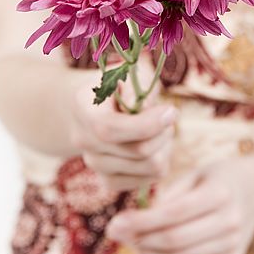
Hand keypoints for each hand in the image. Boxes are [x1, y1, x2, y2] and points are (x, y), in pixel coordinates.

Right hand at [68, 61, 177, 191]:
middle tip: (168, 114)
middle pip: (138, 151)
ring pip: (150, 167)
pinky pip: (151, 178)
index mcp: (82, 109)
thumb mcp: (129, 72)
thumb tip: (145, 109)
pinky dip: (161, 160)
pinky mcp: (110, 180)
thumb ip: (136, 87)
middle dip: (164, 131)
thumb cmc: (120, 85)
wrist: (98, 106)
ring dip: (165, 145)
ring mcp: (95, 164)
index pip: (109, 129)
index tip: (171, 111)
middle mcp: (83, 141)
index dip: (146, 125)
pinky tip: (155, 143)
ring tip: (160, 128)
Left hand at [106, 157, 253, 253]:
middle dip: (139, 239)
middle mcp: (230, 221)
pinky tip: (151, 247)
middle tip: (115, 232)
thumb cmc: (221, 177)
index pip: (173, 214)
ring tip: (130, 240)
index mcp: (220, 193)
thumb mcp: (198, 173)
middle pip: (174, 241)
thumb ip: (172, 195)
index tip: (115, 222)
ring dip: (149, 253)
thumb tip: (139, 220)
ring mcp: (234, 244)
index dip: (141, 222)